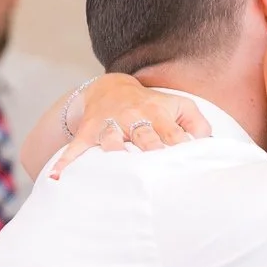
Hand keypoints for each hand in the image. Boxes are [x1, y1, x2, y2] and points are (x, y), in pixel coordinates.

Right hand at [48, 73, 209, 177]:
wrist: (110, 89)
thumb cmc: (153, 105)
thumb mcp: (180, 106)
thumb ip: (198, 124)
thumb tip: (209, 145)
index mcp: (157, 114)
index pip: (171, 133)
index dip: (178, 146)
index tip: (184, 164)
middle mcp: (133, 118)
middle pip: (142, 136)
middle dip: (148, 150)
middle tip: (154, 172)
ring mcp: (109, 124)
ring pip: (111, 141)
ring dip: (112, 154)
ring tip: (112, 174)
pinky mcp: (89, 131)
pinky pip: (77, 148)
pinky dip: (66, 162)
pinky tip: (57, 177)